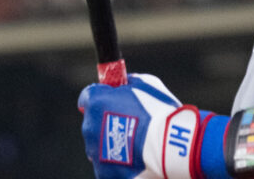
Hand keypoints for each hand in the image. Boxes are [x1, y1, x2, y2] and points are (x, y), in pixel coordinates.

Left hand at [79, 73, 204, 178]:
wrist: (166, 145)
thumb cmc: (158, 111)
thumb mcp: (145, 84)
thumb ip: (129, 84)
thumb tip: (126, 85)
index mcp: (96, 102)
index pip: (87, 97)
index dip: (101, 96)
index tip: (111, 99)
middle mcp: (89, 127)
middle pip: (92, 122)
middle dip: (106, 121)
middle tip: (128, 123)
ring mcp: (95, 152)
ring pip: (99, 145)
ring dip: (112, 142)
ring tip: (135, 143)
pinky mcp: (103, 172)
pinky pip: (107, 165)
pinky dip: (119, 163)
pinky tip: (135, 159)